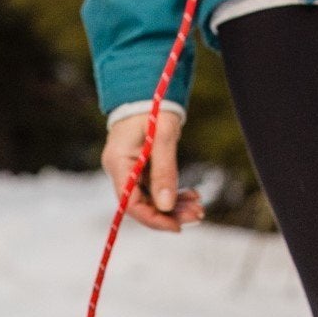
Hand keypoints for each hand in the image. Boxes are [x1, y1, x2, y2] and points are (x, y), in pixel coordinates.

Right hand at [101, 108, 203, 233]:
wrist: (147, 89)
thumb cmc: (153, 107)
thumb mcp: (163, 137)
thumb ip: (164, 172)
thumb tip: (166, 206)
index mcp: (118, 164)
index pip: (131, 204)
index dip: (153, 219)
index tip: (177, 227)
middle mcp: (120, 171)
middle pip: (142, 205)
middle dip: (170, 213)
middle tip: (198, 215)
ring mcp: (130, 170)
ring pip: (151, 199)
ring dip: (174, 206)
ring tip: (199, 207)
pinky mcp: (141, 168)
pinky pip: (156, 189)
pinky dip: (173, 194)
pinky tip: (191, 195)